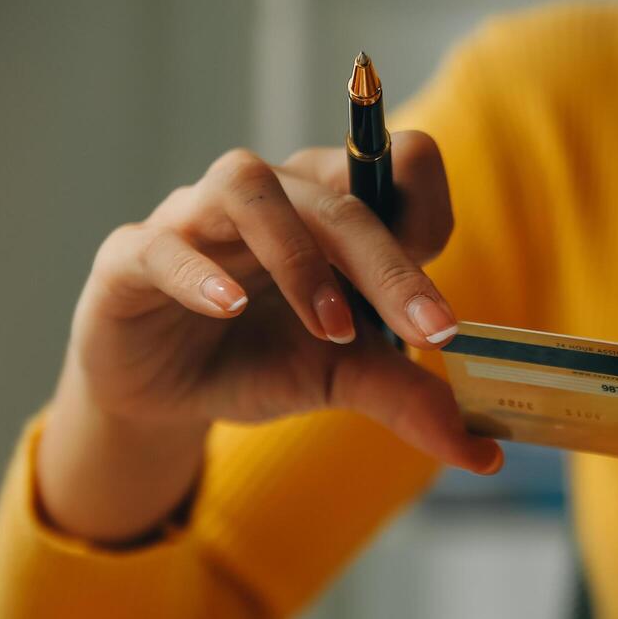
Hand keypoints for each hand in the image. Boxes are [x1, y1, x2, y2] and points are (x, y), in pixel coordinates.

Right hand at [64, 134, 496, 472]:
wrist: (166, 394)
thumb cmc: (263, 357)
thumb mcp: (345, 379)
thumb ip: (411, 399)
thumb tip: (486, 455)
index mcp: (333, 207)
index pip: (397, 164)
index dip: (429, 215)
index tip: (445, 303)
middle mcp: (272, 196)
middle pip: (338, 196)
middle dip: (390, 265)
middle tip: (433, 332)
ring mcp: (196, 217)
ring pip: (249, 187)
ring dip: (300, 257)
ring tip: (333, 328)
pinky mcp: (131, 257)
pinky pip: (162, 244)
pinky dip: (198, 271)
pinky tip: (231, 309)